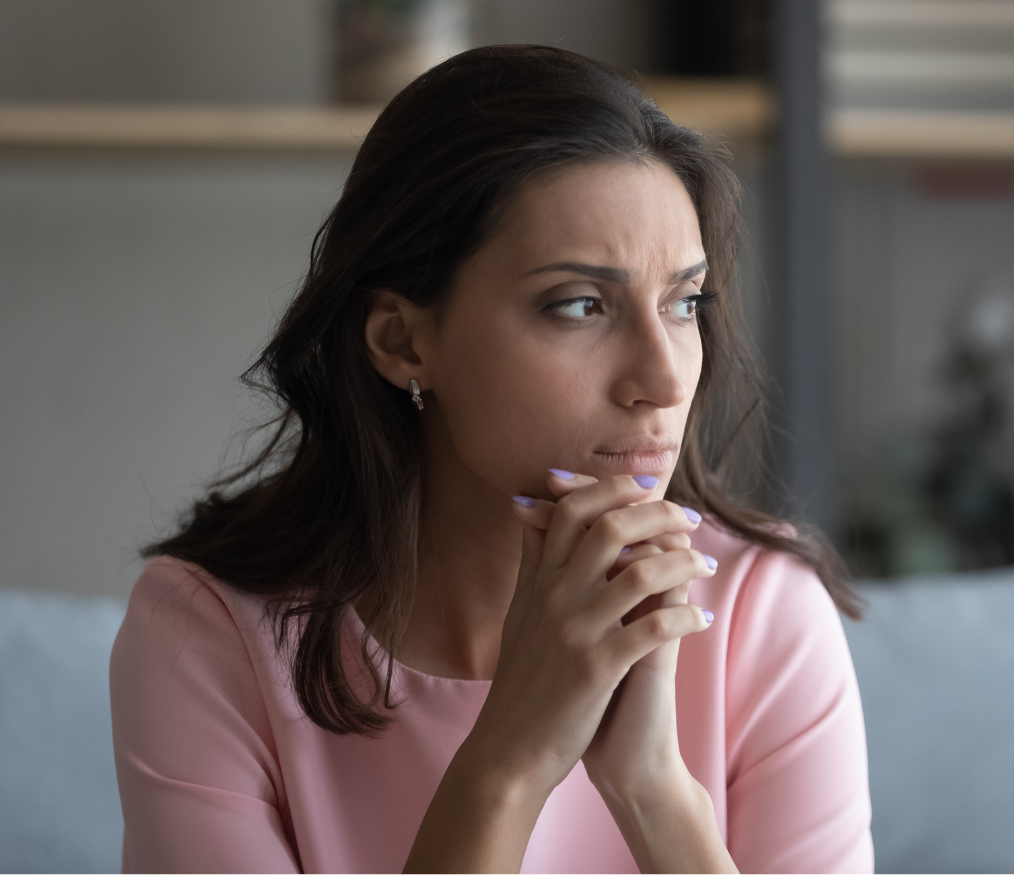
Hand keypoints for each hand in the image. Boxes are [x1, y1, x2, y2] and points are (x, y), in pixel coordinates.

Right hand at [466, 472, 713, 801]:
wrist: (510, 748)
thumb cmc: (522, 680)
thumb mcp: (519, 611)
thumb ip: (531, 560)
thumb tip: (528, 510)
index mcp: (540, 581)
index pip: (573, 511)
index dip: (612, 490)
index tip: (647, 489)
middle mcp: (555, 597)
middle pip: (610, 528)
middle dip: (658, 514)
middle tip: (689, 518)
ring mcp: (577, 631)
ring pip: (641, 574)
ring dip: (683, 562)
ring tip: (705, 563)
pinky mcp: (598, 668)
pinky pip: (655, 629)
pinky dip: (686, 617)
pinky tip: (703, 617)